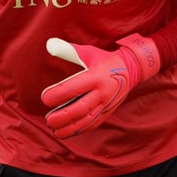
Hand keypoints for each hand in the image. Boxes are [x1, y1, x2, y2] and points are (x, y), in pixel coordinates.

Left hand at [41, 34, 159, 138]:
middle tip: (48, 119)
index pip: (74, 88)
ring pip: (87, 120)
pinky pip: (93, 124)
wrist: (131, 70)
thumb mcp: (89, 52)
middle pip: (80, 109)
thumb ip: (68, 50)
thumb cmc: (105, 60)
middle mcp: (103, 92)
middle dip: (62, 116)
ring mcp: (107, 104)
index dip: (58, 94)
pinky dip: (79, 130)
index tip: (45, 98)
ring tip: (54, 130)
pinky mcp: (108, 112)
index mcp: (96, 76)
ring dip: (69, 128)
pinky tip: (66, 132)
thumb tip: (49, 44)